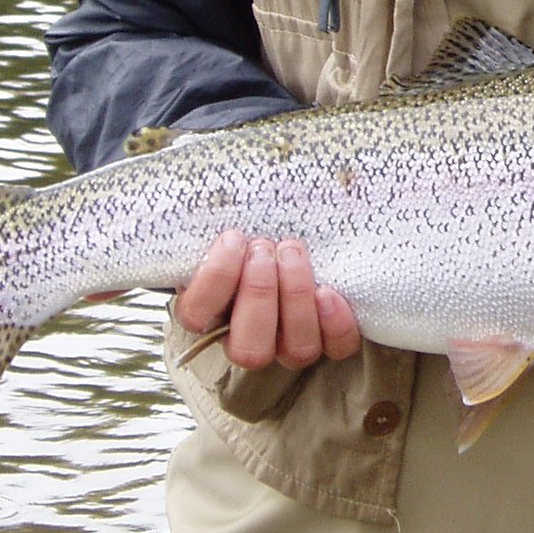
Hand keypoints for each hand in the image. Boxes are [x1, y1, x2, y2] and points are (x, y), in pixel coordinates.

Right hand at [174, 229, 362, 369]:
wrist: (296, 231)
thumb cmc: (255, 223)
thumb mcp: (227, 216)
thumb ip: (211, 215)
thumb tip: (198, 182)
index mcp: (210, 311)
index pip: (197, 317)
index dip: (214, 280)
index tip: (232, 238)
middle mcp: (248, 337)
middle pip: (249, 348)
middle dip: (259, 293)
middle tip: (264, 248)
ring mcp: (290, 343)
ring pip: (295, 350)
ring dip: (295, 297)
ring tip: (293, 252)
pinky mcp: (330, 340)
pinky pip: (337, 348)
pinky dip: (335, 324)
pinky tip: (328, 291)